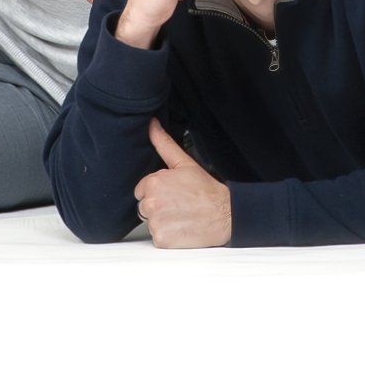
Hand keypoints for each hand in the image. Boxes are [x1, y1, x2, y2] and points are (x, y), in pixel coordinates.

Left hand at [134, 118, 231, 247]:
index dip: (157, 192)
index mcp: (153, 182)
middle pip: (144, 208)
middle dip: (158, 207)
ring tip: (181, 216)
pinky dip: (168, 237)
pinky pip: (157, 239)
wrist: (223, 214)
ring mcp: (156, 223)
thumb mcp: (184, 162)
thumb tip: (152, 124)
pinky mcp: (162, 240)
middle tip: (178, 205)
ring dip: (163, 222)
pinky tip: (181, 229)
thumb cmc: (205, 189)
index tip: (172, 194)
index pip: (141, 191)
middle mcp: (151, 203)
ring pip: (150, 223)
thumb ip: (164, 143)